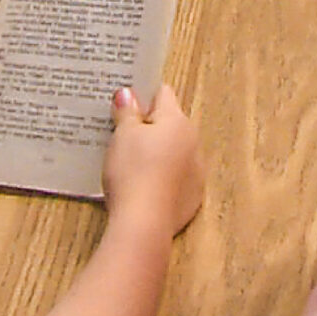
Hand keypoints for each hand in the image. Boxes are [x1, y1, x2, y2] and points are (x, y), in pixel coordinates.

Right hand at [103, 84, 203, 240]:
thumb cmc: (133, 172)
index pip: (163, 93)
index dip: (143, 93)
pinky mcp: (192, 196)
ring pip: (174, 150)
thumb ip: (128, 112)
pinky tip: (142, 183)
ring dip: (156, 151)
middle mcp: (193, 142)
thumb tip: (128, 94)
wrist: (144, 222)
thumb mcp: (123, 136)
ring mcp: (195, 171)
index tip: (127, 99)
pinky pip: (176, 176)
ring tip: (128, 159)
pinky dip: (162, 176)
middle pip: (169, 123)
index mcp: (177, 121)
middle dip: (147, 124)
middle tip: (120, 130)